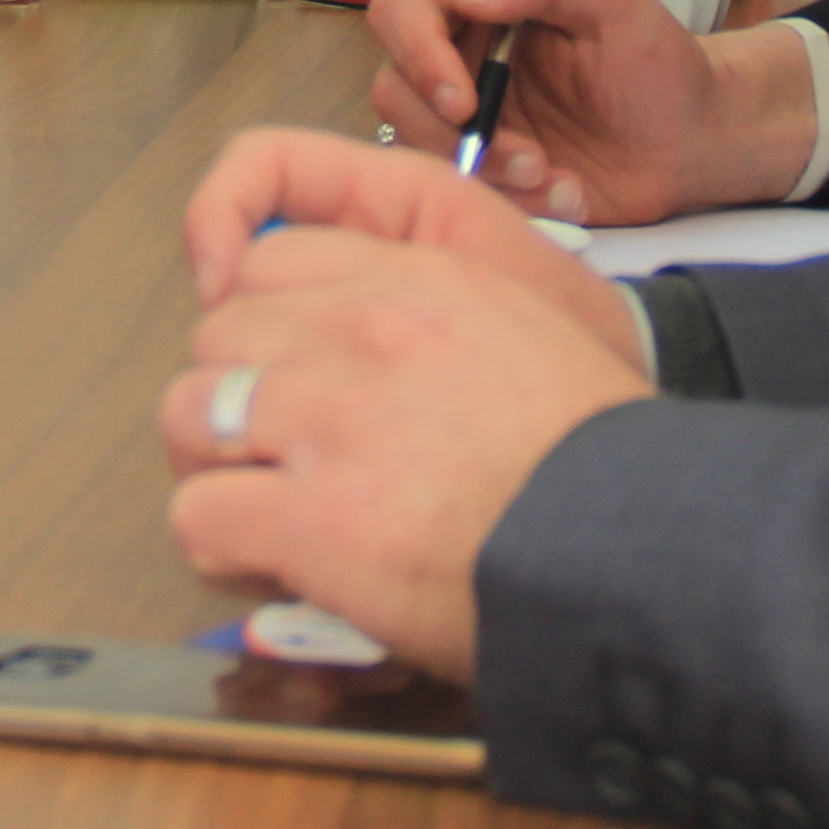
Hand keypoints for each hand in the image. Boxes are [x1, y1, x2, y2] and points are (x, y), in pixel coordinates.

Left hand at [160, 130, 652, 678]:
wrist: (638, 547)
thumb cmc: (601, 471)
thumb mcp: (528, 340)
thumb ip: (437, 331)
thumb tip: (376, 368)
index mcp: (420, 278)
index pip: (272, 260)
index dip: (267, 325)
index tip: (284, 371)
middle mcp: (363, 332)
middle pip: (219, 334)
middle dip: (235, 396)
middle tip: (275, 456)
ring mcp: (329, 418)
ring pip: (190, 413)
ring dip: (216, 468)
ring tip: (262, 514)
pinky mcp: (310, 516)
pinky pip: (198, 514)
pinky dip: (221, 550)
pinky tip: (270, 568)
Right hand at [359, 0, 819, 221]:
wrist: (693, 141)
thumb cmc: (659, 62)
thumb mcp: (615, 0)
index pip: (405, 11)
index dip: (419, 55)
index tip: (465, 99)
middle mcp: (463, 53)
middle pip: (398, 87)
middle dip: (455, 134)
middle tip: (525, 157)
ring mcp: (471, 115)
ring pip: (419, 146)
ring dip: (484, 171)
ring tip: (551, 175)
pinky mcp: (484, 167)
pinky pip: (460, 188)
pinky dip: (511, 201)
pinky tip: (563, 191)